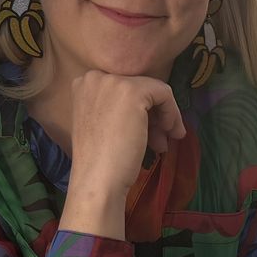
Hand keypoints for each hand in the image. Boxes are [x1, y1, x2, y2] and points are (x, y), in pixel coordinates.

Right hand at [57, 72, 184, 238]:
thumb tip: (150, 108)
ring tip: (163, 144)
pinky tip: (169, 135)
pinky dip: (172, 113)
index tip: (147, 133)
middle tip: (159, 141)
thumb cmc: (99, 160)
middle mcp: (95, 77)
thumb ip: (118, 109)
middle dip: (152, 115)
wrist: (97, 179)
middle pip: (138, 88)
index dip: (139, 111)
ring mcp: (113, 82)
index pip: (123, 88)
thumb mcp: (103, 124)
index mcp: (84, 84)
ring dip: (163, 117)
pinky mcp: (133, 91)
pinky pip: (164, 93)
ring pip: (153, 90)